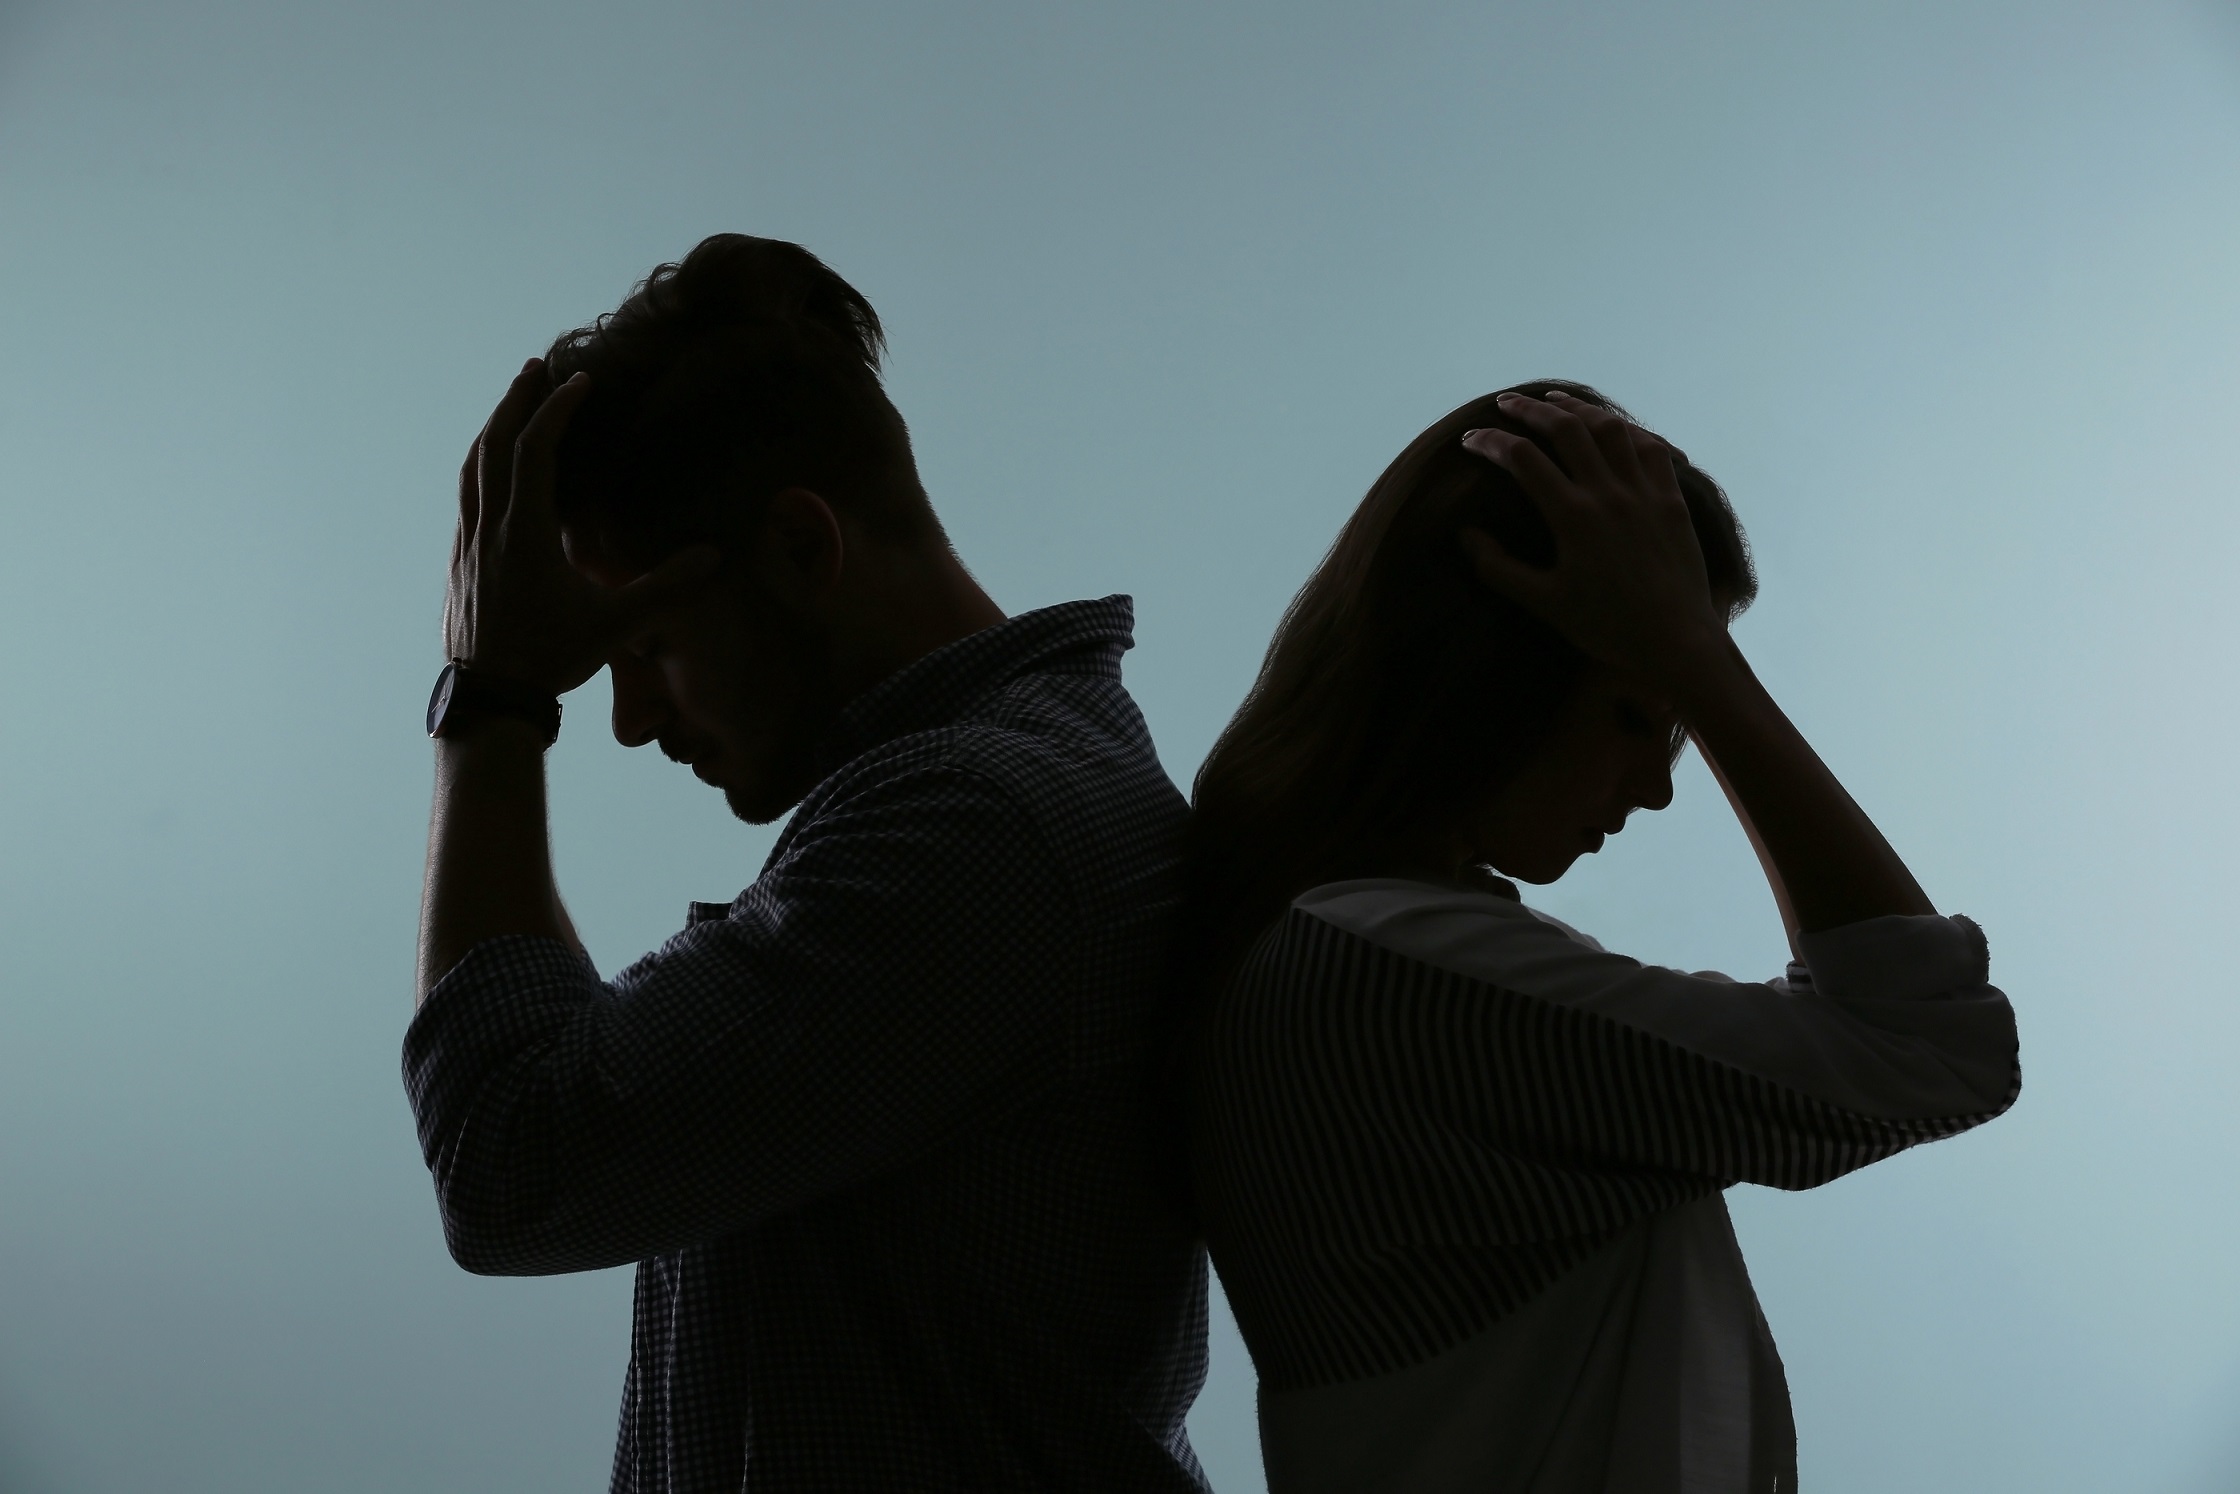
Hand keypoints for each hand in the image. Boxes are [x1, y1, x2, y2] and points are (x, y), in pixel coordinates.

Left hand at [443, 360, 719, 694]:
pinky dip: (480, 465)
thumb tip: (713, 557)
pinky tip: (491, 469)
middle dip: (515, 402)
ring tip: (511, 404)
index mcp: (524, 532)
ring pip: (472, 468)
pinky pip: (467, 496)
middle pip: (494, 446)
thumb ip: (665, 588)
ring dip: (492, 428)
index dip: (557, 412)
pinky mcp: (460, 561)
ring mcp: (469, 543)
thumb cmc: (551, 658)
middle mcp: (490, 528)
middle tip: (534, 369)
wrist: (491, 697)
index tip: (581, 384)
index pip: (535, 452)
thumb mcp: (616, 625)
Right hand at [1458, 390, 1726, 686]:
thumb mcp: (1544, 603)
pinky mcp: (1672, 499)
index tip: (1469, 439)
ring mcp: (1644, 492)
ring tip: (1556, 401)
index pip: (1522, 459)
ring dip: (1578, 408)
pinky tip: (1614, 427)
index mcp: (1573, 516)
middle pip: (1566, 429)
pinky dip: (1628, 429)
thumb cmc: (1606, 627)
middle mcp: (1609, 493)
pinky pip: (1651, 448)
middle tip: (1505, 403)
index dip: (1490, 442)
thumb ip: (1498, 568)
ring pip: (1610, 429)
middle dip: (1530, 410)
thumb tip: (1465, 535)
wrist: (1676, 641)